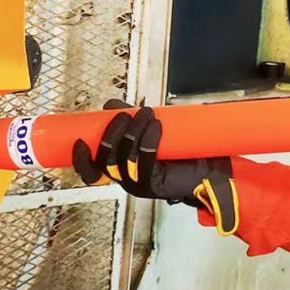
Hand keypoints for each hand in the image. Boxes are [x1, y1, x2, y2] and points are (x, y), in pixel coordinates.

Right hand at [72, 103, 238, 234]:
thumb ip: (131, 119)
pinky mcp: (156, 185)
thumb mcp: (150, 132)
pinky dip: (148, 140)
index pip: (91, 172)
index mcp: (120, 170)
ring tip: (147, 114)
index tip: (79, 141)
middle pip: (104, 162)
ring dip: (133, 132)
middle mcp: (126, 180)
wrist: (210, 170)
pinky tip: (156, 126)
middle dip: (110, 135)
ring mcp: (140, 185)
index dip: (81, 159)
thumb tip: (111, 104)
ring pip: (124, 159)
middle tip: (124, 114)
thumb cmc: (182, 152)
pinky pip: (145, 162)